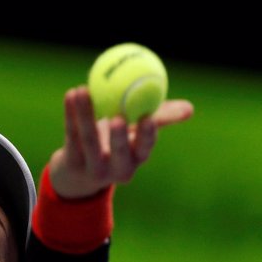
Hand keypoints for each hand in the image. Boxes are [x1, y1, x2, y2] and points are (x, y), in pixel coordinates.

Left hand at [48, 85, 193, 198]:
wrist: (79, 171)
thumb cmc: (115, 144)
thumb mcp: (137, 133)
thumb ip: (160, 118)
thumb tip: (190, 108)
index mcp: (136, 159)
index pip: (144, 149)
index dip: (146, 136)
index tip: (148, 117)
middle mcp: (116, 169)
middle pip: (118, 154)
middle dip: (119, 138)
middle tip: (118, 116)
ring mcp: (92, 168)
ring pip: (88, 141)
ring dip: (86, 114)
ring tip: (84, 90)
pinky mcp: (71, 162)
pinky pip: (72, 135)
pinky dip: (71, 113)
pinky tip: (71, 93)